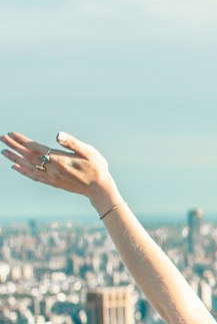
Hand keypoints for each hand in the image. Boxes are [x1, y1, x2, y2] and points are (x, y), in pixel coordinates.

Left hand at [2, 131, 119, 214]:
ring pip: (28, 167)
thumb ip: (72, 143)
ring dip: (14, 158)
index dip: (22, 140)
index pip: (35, 148)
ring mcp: (51, 177)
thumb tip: (58, 135)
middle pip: (28, 156)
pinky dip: (23, 171)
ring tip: (3, 151)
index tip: (11, 133)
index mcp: (59, 159)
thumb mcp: (88, 151)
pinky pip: (33, 176)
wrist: (99, 189)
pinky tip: (15, 167)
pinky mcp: (52, 183)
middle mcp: (52, 169)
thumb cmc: (96, 167)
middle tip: (2, 138)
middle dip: (14, 147)